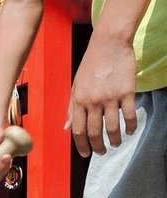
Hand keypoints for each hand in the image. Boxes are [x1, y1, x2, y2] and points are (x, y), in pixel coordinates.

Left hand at [67, 36, 137, 156]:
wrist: (109, 43)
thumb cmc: (91, 64)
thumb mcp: (76, 85)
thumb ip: (72, 108)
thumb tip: (67, 128)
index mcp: (79, 100)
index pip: (78, 130)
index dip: (81, 145)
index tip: (85, 154)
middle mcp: (93, 101)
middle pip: (95, 132)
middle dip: (98, 147)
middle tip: (102, 152)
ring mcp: (110, 97)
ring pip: (113, 127)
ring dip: (115, 140)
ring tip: (116, 143)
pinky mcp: (126, 92)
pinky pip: (129, 115)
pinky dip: (131, 127)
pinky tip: (130, 131)